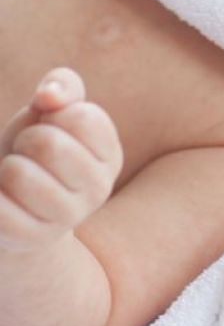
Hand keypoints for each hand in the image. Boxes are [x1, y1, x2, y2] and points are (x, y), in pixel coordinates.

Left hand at [0, 68, 123, 252]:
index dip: (53, 116)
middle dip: (25, 141)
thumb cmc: (34, 150)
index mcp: (111, 155)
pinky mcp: (32, 238)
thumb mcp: (51, 113)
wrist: (14, 202)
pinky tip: (4, 201)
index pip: (82, 117)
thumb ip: (61, 87)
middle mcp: (99, 188)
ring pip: (17, 174)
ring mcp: (67, 217)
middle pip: (47, 144)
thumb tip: (50, 96)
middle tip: (29, 155)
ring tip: (16, 178)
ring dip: (6, 168)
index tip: (52, 129)